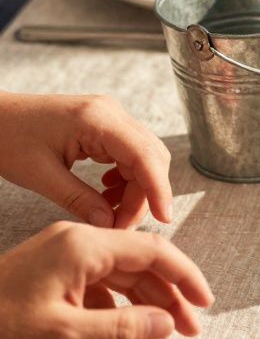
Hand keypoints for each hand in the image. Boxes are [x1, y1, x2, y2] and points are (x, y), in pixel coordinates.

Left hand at [0, 94, 171, 228]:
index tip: (164, 217)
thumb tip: (110, 225)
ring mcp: (110, 117)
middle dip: (144, 195)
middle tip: (121, 225)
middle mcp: (111, 113)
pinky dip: (126, 178)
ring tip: (110, 212)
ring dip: (135, 189)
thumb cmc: (6, 138)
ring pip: (144, 158)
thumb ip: (79, 200)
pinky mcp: (105, 125)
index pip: (145, 155)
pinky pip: (130, 154)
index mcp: (97, 119)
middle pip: (150, 158)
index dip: (158, 189)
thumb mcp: (40, 175)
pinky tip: (105, 193)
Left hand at [0, 222, 213, 338]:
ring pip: (120, 283)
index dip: (185, 277)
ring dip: (140, 316)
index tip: (204, 303)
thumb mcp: (68, 334)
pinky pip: (94, 292)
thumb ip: (125, 328)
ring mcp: (64, 257)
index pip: (154, 251)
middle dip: (166, 303)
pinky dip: (107, 319)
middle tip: (186, 334)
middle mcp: (79, 243)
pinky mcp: (52, 274)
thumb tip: (167, 323)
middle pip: (140, 268)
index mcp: (85, 245)